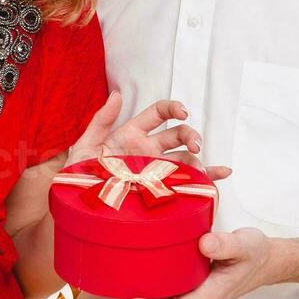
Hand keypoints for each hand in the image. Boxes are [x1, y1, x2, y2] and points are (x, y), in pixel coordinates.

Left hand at [64, 91, 232, 184]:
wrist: (78, 205)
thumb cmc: (79, 174)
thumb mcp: (86, 145)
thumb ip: (102, 120)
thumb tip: (117, 94)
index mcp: (132, 134)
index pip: (159, 113)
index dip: (173, 109)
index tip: (183, 113)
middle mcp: (147, 151)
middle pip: (177, 135)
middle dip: (190, 136)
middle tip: (195, 144)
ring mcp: (155, 171)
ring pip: (185, 159)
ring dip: (198, 160)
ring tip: (202, 170)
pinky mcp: (158, 190)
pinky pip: (185, 183)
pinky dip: (205, 179)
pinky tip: (220, 176)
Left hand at [125, 227, 279, 298]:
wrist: (266, 260)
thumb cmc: (255, 254)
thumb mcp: (246, 245)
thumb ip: (227, 245)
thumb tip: (204, 244)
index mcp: (210, 295)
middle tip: (109, 288)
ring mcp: (194, 295)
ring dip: (140, 294)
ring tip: (112, 281)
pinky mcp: (191, 287)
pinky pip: (166, 291)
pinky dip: (149, 285)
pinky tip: (133, 272)